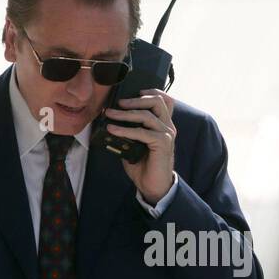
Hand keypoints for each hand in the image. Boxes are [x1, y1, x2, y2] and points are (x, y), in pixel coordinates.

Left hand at [104, 89, 175, 203]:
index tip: (135, 91)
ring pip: (146, 115)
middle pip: (157, 101)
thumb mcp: (135, 143)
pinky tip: (113, 130)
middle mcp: (168, 127)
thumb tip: (111, 120)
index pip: (165, 100)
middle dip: (135, 100)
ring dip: (125, 114)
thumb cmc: (144, 165)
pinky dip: (125, 130)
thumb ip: (129, 130)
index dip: (151, 91)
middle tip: (118, 103)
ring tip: (110, 115)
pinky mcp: (162, 144)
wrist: (153, 186)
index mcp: (163, 124)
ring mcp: (166, 134)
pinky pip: (142, 132)